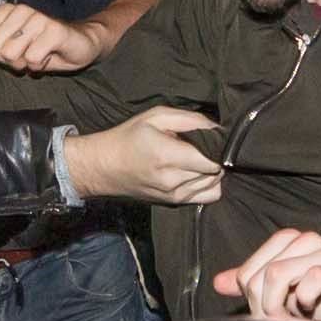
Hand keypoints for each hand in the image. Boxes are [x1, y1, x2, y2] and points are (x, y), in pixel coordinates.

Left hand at [0, 2, 102, 72]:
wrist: (78, 44)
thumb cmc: (39, 46)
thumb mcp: (6, 47)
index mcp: (5, 11)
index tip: (6, 51)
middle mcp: (20, 11)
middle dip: (8, 61)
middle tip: (25, 55)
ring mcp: (38, 19)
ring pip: (11, 55)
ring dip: (24, 64)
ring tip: (37, 55)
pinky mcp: (54, 31)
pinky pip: (32, 60)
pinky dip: (39, 66)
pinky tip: (48, 56)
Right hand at [67, 104, 225, 206]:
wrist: (103, 167)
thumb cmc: (128, 138)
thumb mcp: (155, 117)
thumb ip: (190, 120)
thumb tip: (217, 128)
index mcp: (167, 156)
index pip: (213, 159)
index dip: (218, 146)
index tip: (210, 138)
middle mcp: (173, 180)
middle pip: (216, 171)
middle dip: (215, 157)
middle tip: (201, 146)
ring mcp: (174, 195)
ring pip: (215, 184)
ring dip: (211, 171)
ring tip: (195, 158)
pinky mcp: (174, 203)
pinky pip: (208, 196)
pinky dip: (208, 184)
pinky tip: (196, 173)